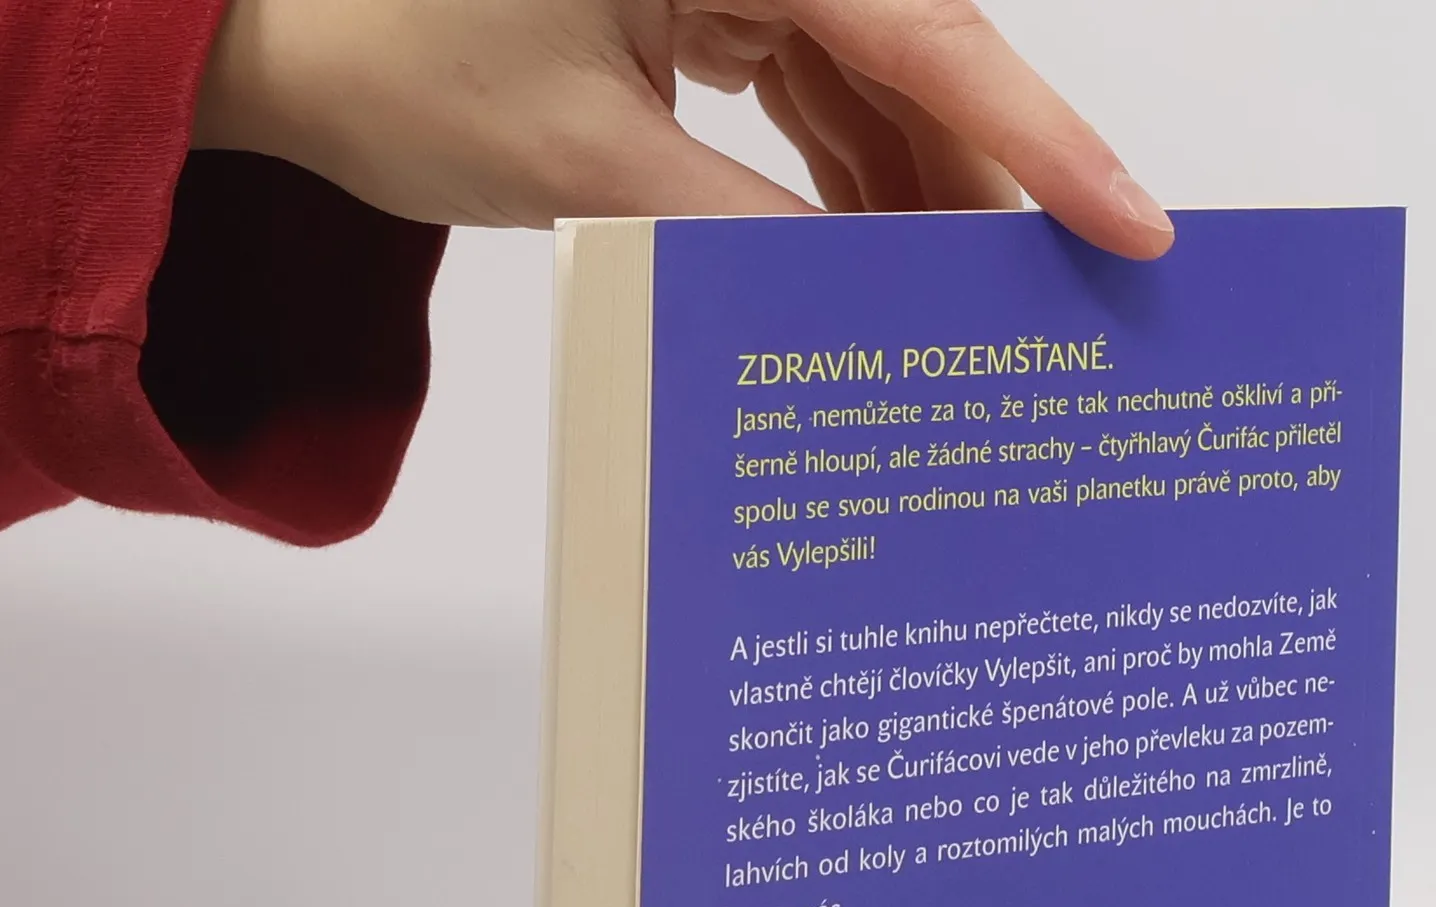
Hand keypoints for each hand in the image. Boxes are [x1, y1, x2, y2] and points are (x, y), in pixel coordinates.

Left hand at [193, 0, 1173, 258]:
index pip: (921, 33)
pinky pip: (814, 87)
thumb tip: (874, 314)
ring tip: (963, 311)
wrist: (272, 29)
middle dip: (977, 188)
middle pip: (914, 58)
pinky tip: (872, 260)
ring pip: (872, 81)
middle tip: (1049, 309)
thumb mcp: (583, 171)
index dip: (1038, 138)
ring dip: (912, 194)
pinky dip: (844, 175)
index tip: (1129, 224)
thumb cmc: (385, 54)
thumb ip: (745, 241)